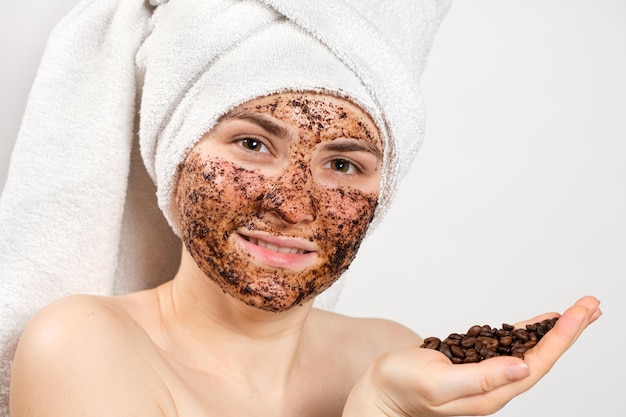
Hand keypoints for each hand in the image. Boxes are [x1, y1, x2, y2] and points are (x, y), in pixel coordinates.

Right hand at [343, 296, 600, 416]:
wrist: (379, 391)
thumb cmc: (401, 387)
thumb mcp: (437, 384)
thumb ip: (479, 378)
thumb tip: (521, 366)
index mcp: (490, 393)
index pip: (538, 363)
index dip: (562, 337)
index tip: (580, 312)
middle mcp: (494, 386)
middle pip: (542, 356)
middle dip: (568, 330)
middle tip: (591, 305)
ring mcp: (485, 375)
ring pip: (529, 350)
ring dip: (554, 331)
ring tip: (577, 312)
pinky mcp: (472, 364)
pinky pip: (508, 346)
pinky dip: (527, 331)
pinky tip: (537, 323)